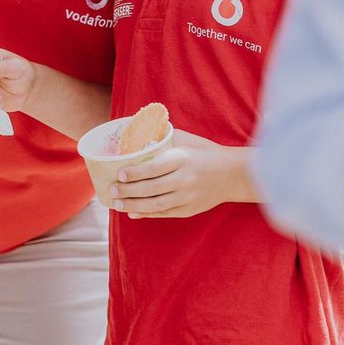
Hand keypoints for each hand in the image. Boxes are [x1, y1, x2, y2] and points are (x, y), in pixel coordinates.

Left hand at [108, 129, 257, 218]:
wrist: (231, 174)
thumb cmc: (203, 152)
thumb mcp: (186, 140)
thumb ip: (163, 137)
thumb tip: (136, 130)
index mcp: (182, 159)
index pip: (154, 168)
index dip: (135, 173)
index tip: (120, 174)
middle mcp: (184, 179)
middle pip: (151, 188)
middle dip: (128, 191)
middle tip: (111, 189)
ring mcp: (187, 197)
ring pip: (155, 204)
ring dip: (133, 205)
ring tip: (116, 203)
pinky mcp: (189, 210)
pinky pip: (164, 213)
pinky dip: (146, 214)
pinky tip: (132, 212)